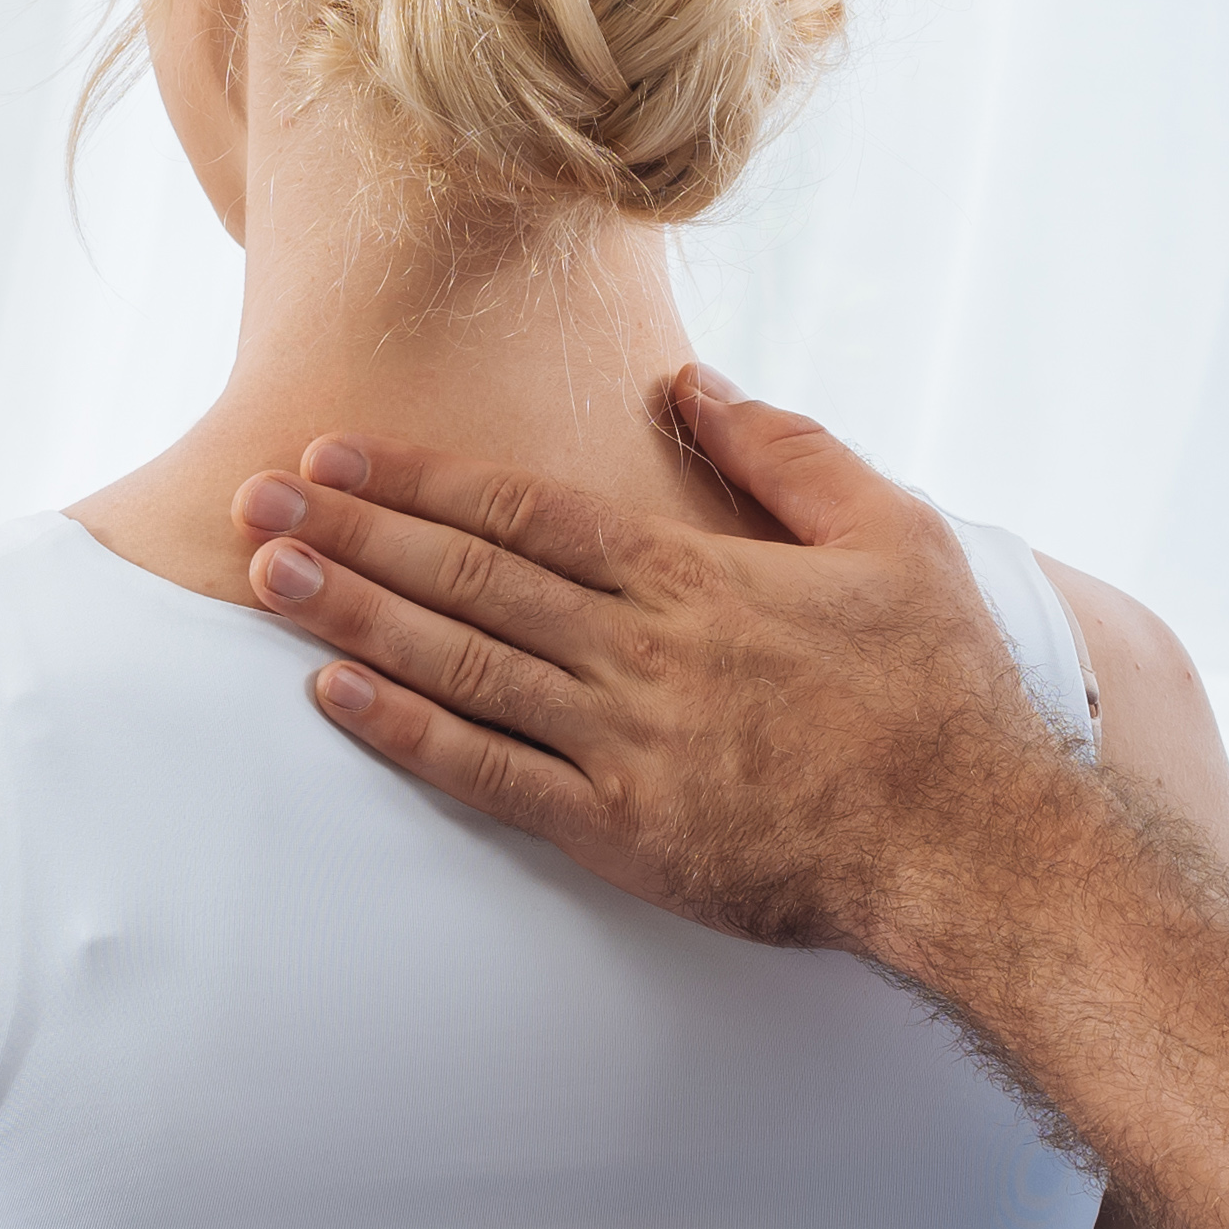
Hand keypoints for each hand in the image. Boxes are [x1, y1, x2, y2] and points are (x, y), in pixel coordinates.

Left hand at [243, 374, 1084, 956]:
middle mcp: (640, 653)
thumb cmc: (943, 690)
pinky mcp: (622, 835)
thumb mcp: (891, 531)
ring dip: (351, 616)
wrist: (975, 843)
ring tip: (265, 574)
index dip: (418, 479)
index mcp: (693, 577)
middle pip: (466, 578)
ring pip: (459, 666)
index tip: (336, 451)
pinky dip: (402, 734)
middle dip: (352, 530)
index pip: (524, 513)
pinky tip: (331, 698)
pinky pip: (487, 777)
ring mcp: (624, 746)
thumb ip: (784, 451)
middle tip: (254, 496)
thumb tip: (689, 384)